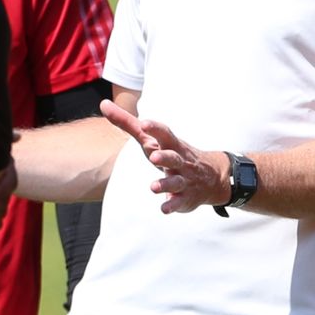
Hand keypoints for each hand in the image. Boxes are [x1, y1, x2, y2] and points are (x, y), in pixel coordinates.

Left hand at [100, 99, 229, 213]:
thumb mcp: (152, 139)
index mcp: (170, 144)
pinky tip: (164, 209)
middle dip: (165, 157)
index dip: (155, 129)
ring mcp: (183, 179)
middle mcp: (179, 160)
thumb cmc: (171, 153)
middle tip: (153, 157)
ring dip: (165, 184)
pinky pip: (179, 202)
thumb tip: (104, 104)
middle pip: (173, 157)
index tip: (145, 123)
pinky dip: (172, 205)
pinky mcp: (184, 198)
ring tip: (153, 187)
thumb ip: (127, 123)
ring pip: (176, 181)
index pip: (164, 134)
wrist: (211, 177)